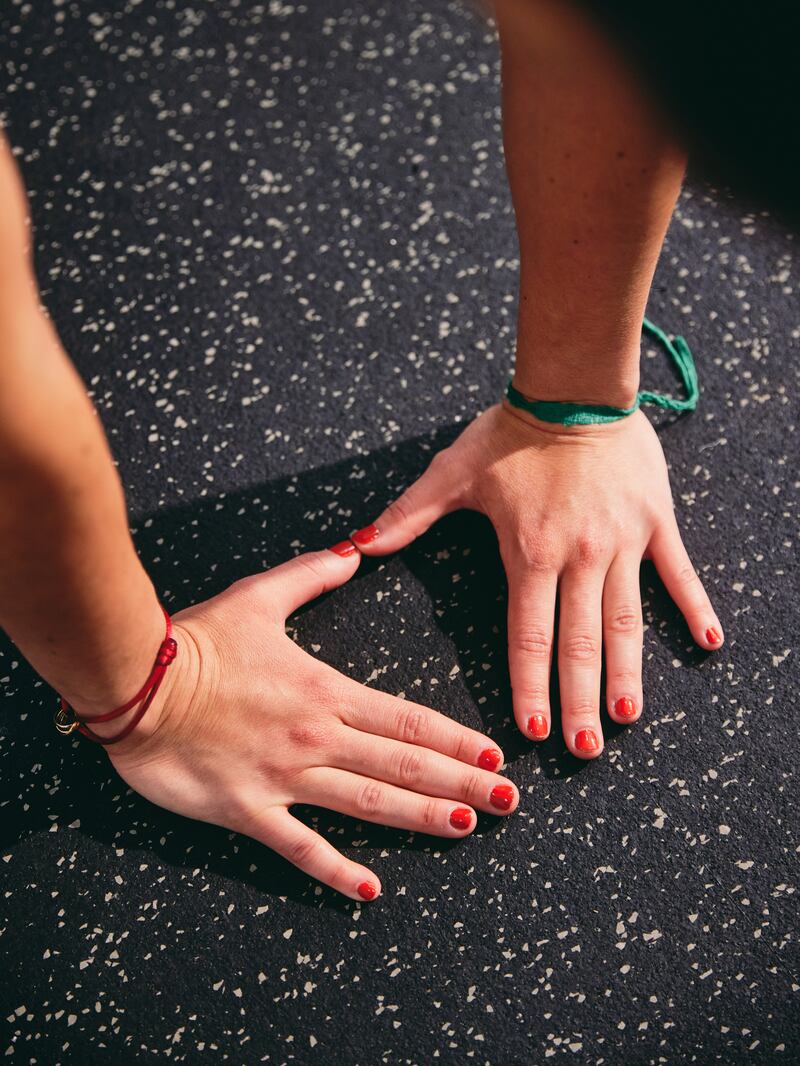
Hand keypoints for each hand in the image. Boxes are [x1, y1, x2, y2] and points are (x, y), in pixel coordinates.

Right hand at [99, 546, 517, 899]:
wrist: (134, 682)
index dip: (455, 740)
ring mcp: (285, 777)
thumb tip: (355, 548)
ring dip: (421, 818)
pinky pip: (299, 846)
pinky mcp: (247, 809)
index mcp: (326, 691)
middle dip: (460, 783)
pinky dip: (336, 870)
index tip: (492, 755)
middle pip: (403, 766)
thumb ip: (313, 575)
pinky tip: (370, 889)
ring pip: (368, 804)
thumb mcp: (258, 596)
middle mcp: (316, 737)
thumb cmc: (197, 640)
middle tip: (507, 802)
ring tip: (467, 828)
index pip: (407, 720)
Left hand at [351, 403, 723, 758]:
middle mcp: (580, 557)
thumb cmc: (510, 431)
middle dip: (580, 702)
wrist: (573, 386)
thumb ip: (407, 516)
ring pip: (627, 622)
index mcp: (530, 552)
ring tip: (627, 719)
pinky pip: (679, 573)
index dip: (530, 686)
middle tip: (583, 750)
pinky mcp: (656, 522)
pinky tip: (711, 643)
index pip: (528, 636)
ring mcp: (624, 542)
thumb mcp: (453, 472)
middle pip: (580, 644)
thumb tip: (357, 544)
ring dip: (628, 674)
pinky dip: (695, 608)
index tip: (533, 730)